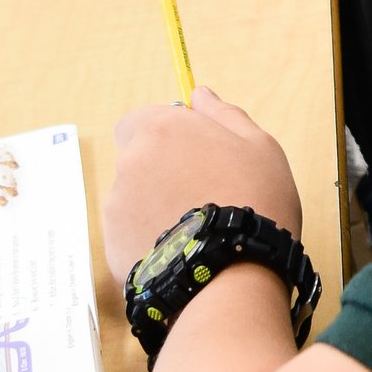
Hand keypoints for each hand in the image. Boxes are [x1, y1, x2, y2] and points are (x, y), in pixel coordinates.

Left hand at [105, 88, 303, 272]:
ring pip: (132, 200)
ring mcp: (116, 207)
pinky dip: (149, 241)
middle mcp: (130, 163)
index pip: (140, 120)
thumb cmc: (255, 205)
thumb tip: (199, 94)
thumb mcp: (259, 148)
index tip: (190, 154)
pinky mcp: (113, 246)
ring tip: (194, 231)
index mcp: (162, 130)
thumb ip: (224, 114)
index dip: (163, 136)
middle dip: (161, 174)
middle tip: (200, 196)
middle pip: (137, 161)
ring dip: (154, 208)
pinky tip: (182, 253)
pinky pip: (130, 236)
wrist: (233, 278)